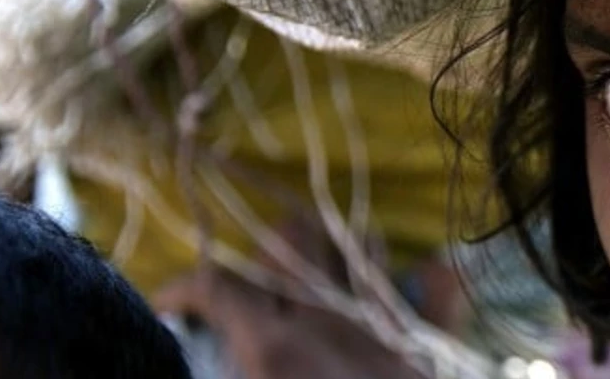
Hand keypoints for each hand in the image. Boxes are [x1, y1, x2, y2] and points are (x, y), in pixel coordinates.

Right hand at [153, 268, 424, 378]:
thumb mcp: (256, 372)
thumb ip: (219, 370)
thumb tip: (169, 368)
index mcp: (272, 349)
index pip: (215, 285)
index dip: (182, 289)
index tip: (169, 308)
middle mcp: (330, 323)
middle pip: (291, 243)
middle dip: (260, 251)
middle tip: (246, 282)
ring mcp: (384, 330)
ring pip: (359, 252)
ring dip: (334, 251)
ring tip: (312, 268)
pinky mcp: (426, 352)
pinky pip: (440, 294)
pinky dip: (429, 282)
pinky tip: (417, 274)